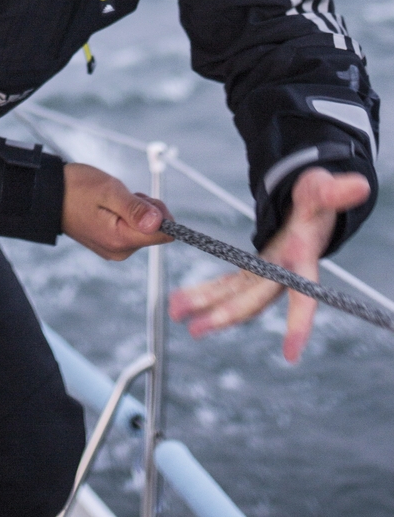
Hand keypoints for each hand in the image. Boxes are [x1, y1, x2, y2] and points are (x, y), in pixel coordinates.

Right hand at [62, 162, 172, 259]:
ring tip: (112, 199)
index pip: (163, 234)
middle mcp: (120, 250)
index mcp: (120, 239)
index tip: (142, 199)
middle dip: (146, 210)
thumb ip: (135, 208)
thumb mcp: (109, 190)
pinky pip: (132, 231)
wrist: (49, 195)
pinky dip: (127, 215)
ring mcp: (115, 249)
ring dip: (136, 211)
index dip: (160, 213)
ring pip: (144, 230)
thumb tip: (160, 223)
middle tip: (124, 196)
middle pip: (155, 232)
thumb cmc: (77, 188)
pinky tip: (109, 206)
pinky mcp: (111, 244)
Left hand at [169, 168, 370, 361]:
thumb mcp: (322, 190)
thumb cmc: (317, 197)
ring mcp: (264, 275)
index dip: (299, 324)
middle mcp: (282, 274)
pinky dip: (204, 293)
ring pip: (234, 297)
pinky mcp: (251, 271)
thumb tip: (362, 184)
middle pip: (255, 300)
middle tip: (196, 329)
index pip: (303, 295)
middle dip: (226, 314)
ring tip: (176, 313)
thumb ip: (335, 191)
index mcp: (302, 258)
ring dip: (206, 306)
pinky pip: (226, 285)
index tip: (291, 354)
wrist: (310, 206)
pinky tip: (180, 302)